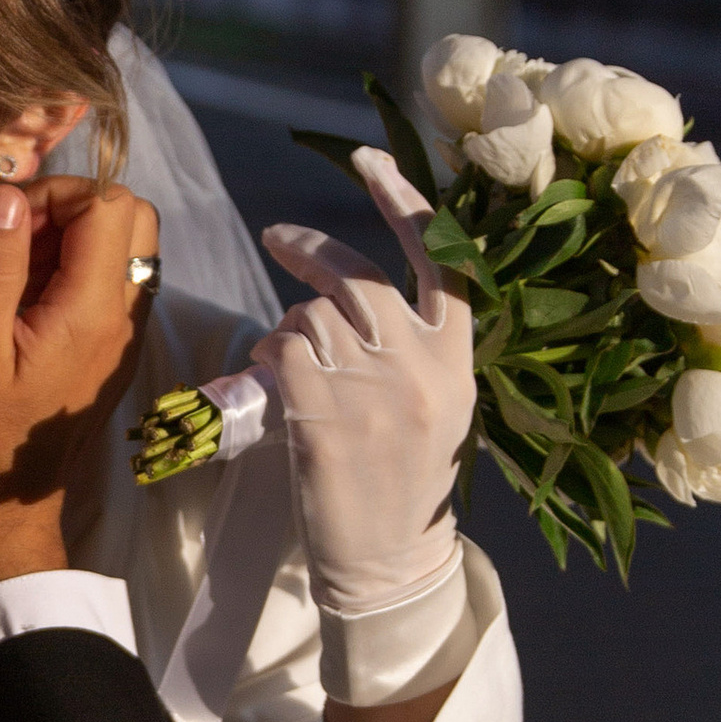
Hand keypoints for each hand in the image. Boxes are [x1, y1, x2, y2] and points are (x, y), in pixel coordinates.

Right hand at [0, 176, 159, 598]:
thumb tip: (7, 193)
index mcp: (93, 313)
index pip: (109, 204)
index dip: (56, 195)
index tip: (4, 224)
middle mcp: (123, 320)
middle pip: (131, 217)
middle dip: (71, 208)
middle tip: (11, 240)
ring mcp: (120, 338)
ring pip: (121, 248)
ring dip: (68, 239)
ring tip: (10, 272)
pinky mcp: (106, 352)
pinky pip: (105, 284)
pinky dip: (70, 271)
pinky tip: (21, 301)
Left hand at [252, 149, 472, 617]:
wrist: (389, 560)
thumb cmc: (403, 483)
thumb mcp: (436, 404)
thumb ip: (410, 347)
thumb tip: (350, 298)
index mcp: (455, 355)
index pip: (437, 258)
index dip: (402, 202)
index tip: (369, 161)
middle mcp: (420, 362)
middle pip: (357, 276)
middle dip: (307, 249)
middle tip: (275, 237)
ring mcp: (372, 386)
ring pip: (311, 315)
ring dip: (287, 329)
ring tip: (289, 367)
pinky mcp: (325, 411)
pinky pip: (281, 349)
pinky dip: (265, 358)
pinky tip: (270, 383)